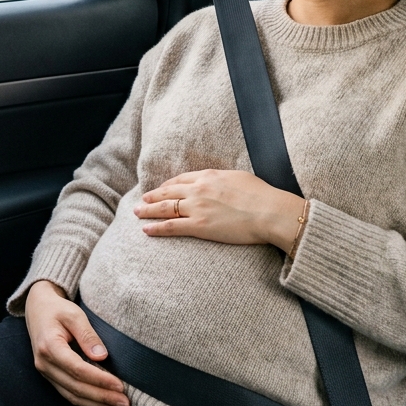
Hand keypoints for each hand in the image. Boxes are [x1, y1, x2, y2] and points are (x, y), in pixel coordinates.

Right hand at [25, 280, 128, 405]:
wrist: (37, 310)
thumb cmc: (57, 310)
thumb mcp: (74, 315)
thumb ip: (88, 335)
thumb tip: (102, 357)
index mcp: (49, 346)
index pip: (77, 369)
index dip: (100, 379)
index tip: (120, 385)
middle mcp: (44, 364)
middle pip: (75, 387)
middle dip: (102, 397)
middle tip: (125, 402)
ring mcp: (46, 372)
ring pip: (72, 396)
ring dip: (96, 404)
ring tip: (118, 405)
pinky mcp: (51, 377)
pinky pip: (69, 394)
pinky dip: (87, 402)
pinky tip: (103, 404)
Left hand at [134, 169, 306, 247]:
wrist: (268, 211)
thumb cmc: (261, 195)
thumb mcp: (239, 178)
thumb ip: (223, 180)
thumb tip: (219, 183)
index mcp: (209, 176)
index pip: (181, 179)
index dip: (168, 185)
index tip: (161, 189)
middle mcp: (198, 189)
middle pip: (168, 191)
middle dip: (152, 196)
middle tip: (142, 199)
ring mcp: (196, 207)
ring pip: (164, 208)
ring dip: (148, 210)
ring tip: (137, 212)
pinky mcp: (199, 225)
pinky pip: (171, 226)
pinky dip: (156, 228)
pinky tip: (146, 230)